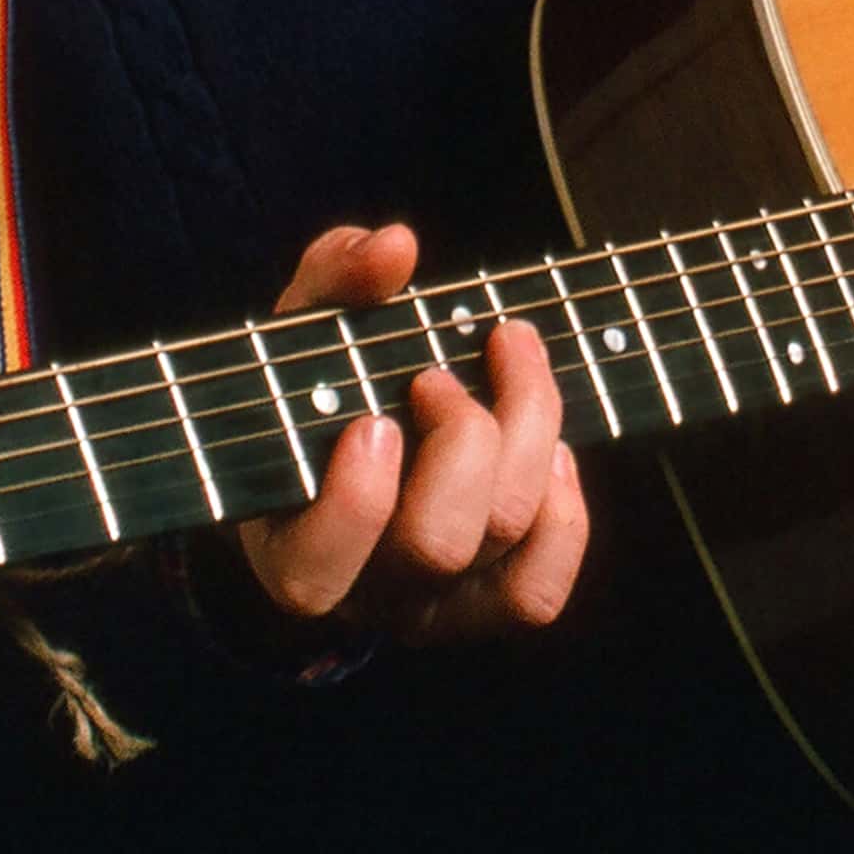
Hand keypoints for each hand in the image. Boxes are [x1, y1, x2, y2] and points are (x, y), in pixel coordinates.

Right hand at [228, 223, 587, 643]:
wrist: (356, 431)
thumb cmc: (318, 379)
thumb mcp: (310, 319)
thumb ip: (336, 276)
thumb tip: (394, 248)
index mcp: (289, 545)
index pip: (316, 570)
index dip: (357, 500)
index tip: (373, 419)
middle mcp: (363, 593)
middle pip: (438, 541)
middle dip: (460, 437)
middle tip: (437, 376)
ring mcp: (432, 606)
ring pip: (503, 538)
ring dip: (527, 434)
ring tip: (510, 360)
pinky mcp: (488, 602)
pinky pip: (538, 589)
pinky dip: (564, 514)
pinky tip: (553, 448)